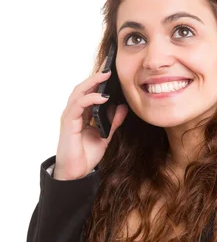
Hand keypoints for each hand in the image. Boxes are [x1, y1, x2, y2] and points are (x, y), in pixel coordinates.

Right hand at [53, 59, 128, 179]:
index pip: (89, 92)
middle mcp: (74, 112)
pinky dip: (90, 99)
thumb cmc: (86, 155)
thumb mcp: (106, 136)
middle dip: (96, 77)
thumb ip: (114, 122)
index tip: (112, 73)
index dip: (99, 81)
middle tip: (110, 68)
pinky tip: (102, 96)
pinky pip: (78, 105)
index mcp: (82, 114)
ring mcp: (70, 116)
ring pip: (79, 92)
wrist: (77, 172)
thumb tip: (123, 107)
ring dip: (92, 82)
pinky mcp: (68, 123)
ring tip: (106, 75)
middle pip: (83, 88)